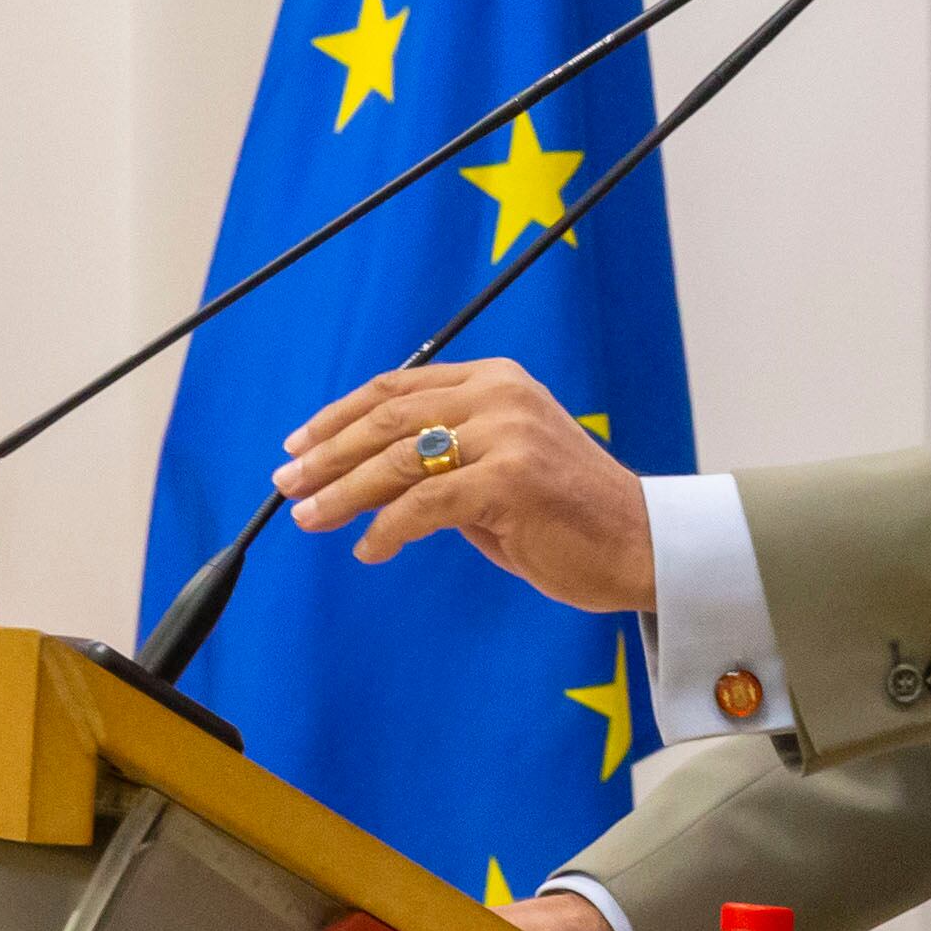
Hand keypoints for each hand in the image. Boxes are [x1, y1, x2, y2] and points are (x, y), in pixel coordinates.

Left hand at [272, 359, 656, 612]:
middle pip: (387, 418)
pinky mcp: (510, 480)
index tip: (298, 445)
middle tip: (287, 484)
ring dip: (343, 494)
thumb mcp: (499, 468)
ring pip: (398, 460)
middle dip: (328, 454)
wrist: (643, 544)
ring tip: (309, 518)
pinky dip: (386, 531)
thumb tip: (365, 476)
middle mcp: (499, 396)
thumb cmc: (568, 515)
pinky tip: (370, 550)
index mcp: (495, 380)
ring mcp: (506, 434)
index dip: (338, 415)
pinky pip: (423, 506)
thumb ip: (444, 459)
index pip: (397, 388)